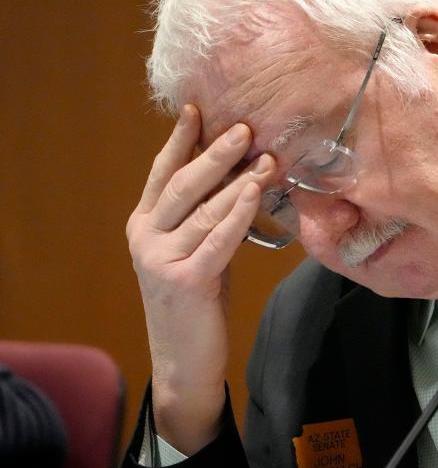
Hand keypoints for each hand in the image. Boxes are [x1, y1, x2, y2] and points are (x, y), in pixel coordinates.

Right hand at [126, 104, 275, 453]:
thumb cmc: (197, 300)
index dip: (179, 141)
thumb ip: (205, 217)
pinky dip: (238, 214)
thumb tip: (238, 173)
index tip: (197, 109)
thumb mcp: (196, 249)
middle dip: (214, 153)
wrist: (184, 359)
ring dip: (236, 181)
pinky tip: (254, 193)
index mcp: (143, 224)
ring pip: (203, 210)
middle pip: (182, 184)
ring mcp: (160, 259)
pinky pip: (218, 240)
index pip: (162, 173)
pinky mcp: (185, 281)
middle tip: (244, 126)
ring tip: (265, 157)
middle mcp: (145, 237)